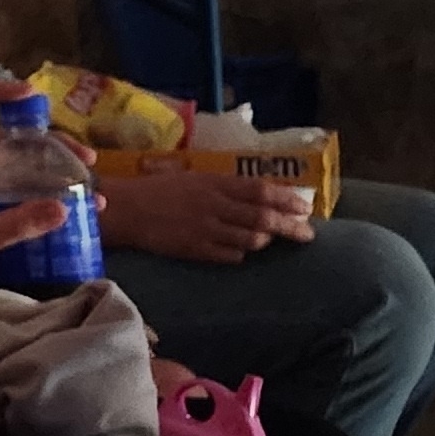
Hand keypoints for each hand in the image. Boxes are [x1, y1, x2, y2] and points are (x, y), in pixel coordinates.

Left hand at [0, 78, 71, 279]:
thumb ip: (13, 225)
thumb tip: (64, 207)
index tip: (31, 93)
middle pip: (10, 143)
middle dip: (51, 145)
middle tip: (87, 162)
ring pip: (18, 171)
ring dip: (52, 174)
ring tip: (88, 190)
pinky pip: (16, 198)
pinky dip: (41, 200)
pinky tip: (67, 215)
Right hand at [98, 166, 314, 265]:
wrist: (127, 210)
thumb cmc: (160, 190)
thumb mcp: (195, 179)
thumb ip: (226, 187)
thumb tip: (261, 196)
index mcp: (214, 183)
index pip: (261, 190)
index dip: (287, 199)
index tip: (305, 208)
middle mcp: (214, 205)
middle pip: (263, 217)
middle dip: (290, 227)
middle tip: (307, 235)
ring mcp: (206, 229)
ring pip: (250, 240)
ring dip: (264, 241)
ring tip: (269, 241)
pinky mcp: (196, 250)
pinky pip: (230, 256)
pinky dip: (241, 254)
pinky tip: (240, 250)